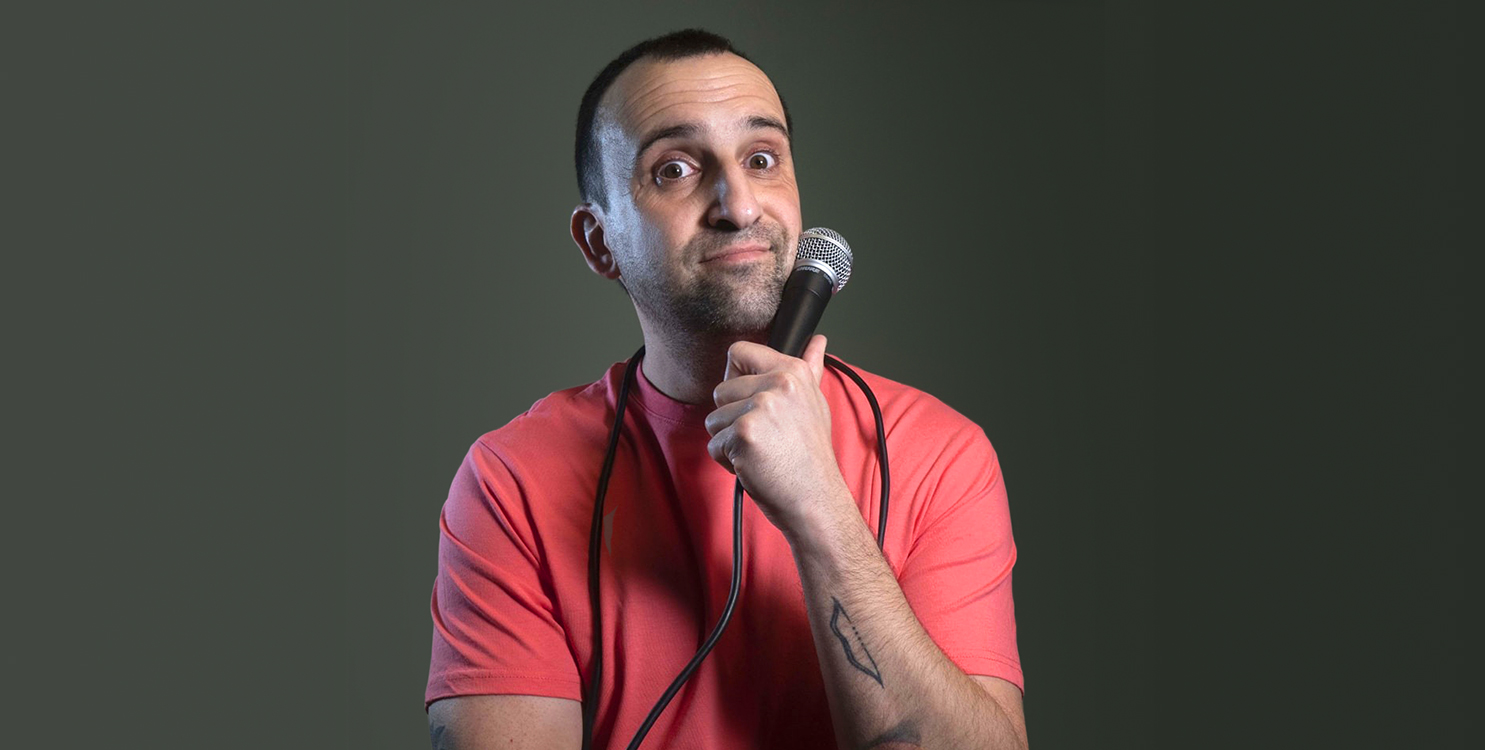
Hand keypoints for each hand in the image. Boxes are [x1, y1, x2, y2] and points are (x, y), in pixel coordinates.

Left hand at [705, 335, 851, 535]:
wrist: (815, 498)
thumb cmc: (811, 456)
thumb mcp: (815, 403)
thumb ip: (810, 368)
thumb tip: (817, 341)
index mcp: (792, 371)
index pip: (738, 352)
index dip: (736, 378)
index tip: (752, 401)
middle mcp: (778, 384)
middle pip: (720, 391)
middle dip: (732, 419)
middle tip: (764, 438)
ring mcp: (760, 408)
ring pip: (713, 419)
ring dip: (729, 441)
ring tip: (761, 452)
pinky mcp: (744, 434)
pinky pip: (714, 445)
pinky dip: (728, 461)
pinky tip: (754, 465)